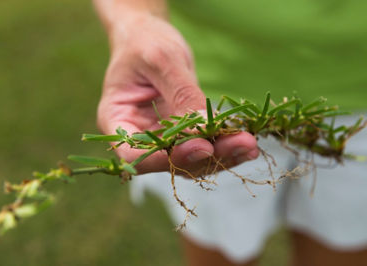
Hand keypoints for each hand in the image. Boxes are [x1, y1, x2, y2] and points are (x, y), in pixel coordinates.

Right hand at [97, 13, 258, 174]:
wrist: (149, 37)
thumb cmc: (144, 42)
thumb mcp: (161, 59)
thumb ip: (181, 93)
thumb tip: (203, 126)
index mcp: (117, 119)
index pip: (134, 153)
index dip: (165, 158)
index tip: (201, 147)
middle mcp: (138, 135)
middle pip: (168, 161)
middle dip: (206, 156)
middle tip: (242, 144)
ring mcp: (160, 137)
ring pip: (190, 160)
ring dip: (221, 155)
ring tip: (250, 144)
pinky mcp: (181, 133)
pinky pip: (201, 147)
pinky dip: (224, 147)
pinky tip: (246, 142)